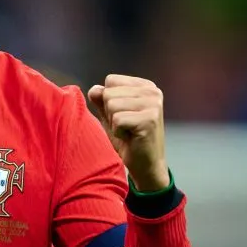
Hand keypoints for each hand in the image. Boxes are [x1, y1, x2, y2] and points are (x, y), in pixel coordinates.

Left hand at [88, 74, 169, 191]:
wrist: (145, 166)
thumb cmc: (127, 140)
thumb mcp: (110, 115)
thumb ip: (102, 100)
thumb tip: (94, 89)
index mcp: (145, 86)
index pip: (111, 80)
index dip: (108, 100)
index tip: (122, 115)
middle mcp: (152, 91)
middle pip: (109, 93)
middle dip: (110, 113)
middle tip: (125, 126)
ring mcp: (153, 104)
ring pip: (111, 105)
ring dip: (114, 123)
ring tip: (128, 131)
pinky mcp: (149, 119)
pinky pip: (117, 119)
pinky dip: (118, 132)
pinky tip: (131, 138)